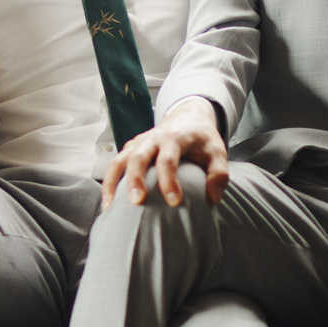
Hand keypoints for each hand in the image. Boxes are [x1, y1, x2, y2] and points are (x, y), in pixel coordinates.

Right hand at [104, 98, 227, 208]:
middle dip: (135, 179)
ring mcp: (138, 143)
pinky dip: (109, 182)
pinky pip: (115, 164)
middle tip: (137, 203)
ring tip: (110, 208)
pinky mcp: (130, 149)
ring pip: (119, 160)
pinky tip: (109, 203)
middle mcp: (153, 138)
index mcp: (175, 138)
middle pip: (138, 156)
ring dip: (112, 183)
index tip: (174, 202)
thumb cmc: (202, 140)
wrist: (188, 118)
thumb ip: (218, 174)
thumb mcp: (218, 152)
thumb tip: (212, 198)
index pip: (169, 159)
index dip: (169, 180)